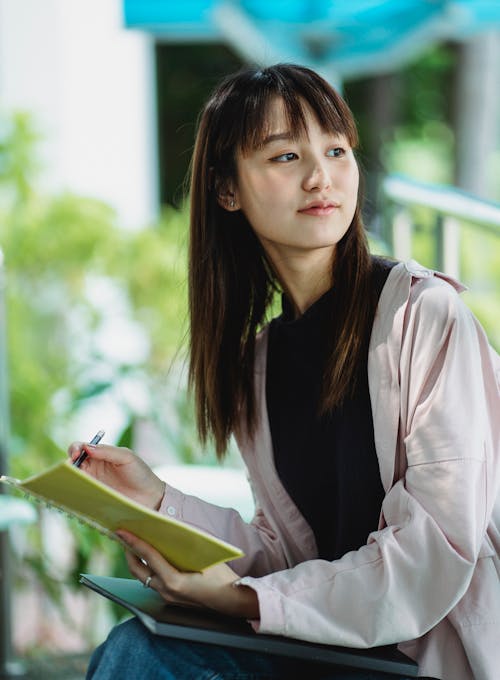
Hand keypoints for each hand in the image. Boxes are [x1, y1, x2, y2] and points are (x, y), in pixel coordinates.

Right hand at [67, 442, 165, 510]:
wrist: (150, 497)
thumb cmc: (140, 474)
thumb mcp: (127, 457)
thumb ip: (107, 451)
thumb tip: (86, 447)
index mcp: (100, 454)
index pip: (81, 447)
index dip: (75, 448)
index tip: (77, 453)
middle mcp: (93, 467)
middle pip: (73, 462)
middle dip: (68, 463)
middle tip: (70, 467)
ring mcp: (92, 483)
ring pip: (73, 478)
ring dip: (69, 478)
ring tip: (70, 480)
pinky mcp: (92, 497)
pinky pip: (78, 493)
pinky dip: (73, 492)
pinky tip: (75, 492)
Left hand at [117, 530, 259, 619]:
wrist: (232, 600)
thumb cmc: (222, 576)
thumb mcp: (204, 556)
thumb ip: (185, 545)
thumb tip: (169, 529)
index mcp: (174, 581)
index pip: (148, 557)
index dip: (133, 542)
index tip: (122, 531)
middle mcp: (167, 591)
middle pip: (138, 570)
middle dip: (128, 552)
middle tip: (124, 537)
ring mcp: (168, 597)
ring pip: (144, 577)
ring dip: (137, 561)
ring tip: (134, 545)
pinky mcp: (171, 599)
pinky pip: (153, 582)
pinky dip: (148, 568)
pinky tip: (151, 559)